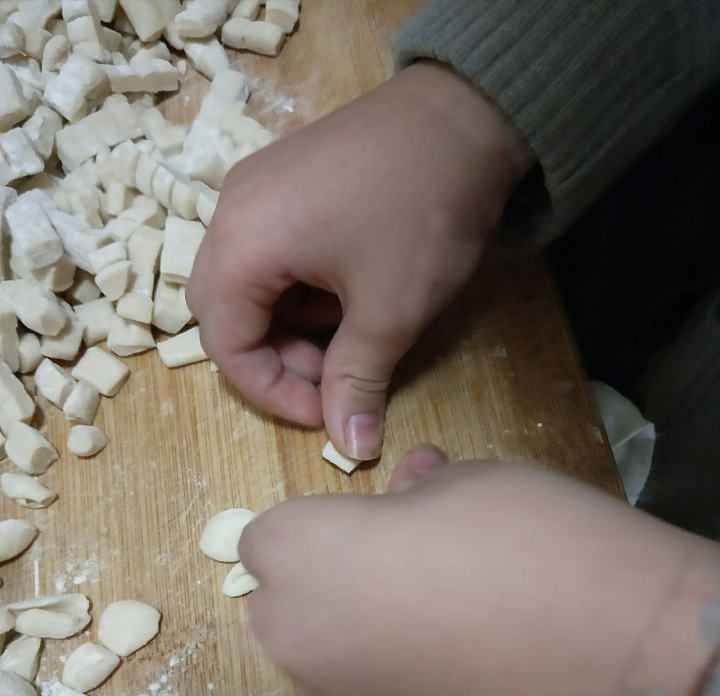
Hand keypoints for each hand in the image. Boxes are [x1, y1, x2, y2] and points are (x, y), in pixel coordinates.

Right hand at [187, 63, 532, 459]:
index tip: (323, 412)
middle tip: (331, 374)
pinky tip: (348, 288)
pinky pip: (269, 249)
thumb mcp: (389, 312)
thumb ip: (357, 382)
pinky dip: (298, 286)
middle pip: (225, 312)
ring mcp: (256, 188)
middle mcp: (231, 211)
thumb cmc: (422, 213)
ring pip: (248, 282)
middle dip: (274, 357)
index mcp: (243, 245)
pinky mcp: (283, 177)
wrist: (467, 115)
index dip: (271, 393)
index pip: (226, 345)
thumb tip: (353, 448)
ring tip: (351, 328)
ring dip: (289, 323)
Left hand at [239, 447, 719, 695]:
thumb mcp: (467, 482)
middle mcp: (292, 638)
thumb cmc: (525, 539)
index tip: (364, 535)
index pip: (267, 540)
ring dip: (363, 653)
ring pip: (329, 672)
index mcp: (299, 553)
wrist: (605, 651)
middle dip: (329, 594)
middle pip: (286, 611)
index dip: (319, 533)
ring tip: (445, 643)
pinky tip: (465, 692)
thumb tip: (411, 487)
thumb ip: (414, 492)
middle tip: (405, 585)